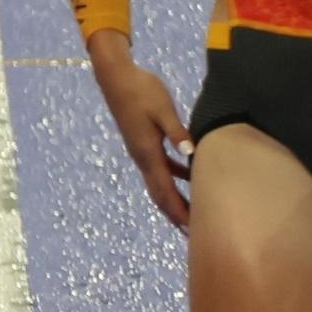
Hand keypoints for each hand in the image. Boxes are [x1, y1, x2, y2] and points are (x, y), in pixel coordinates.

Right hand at [87, 38, 192, 230]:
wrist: (117, 77)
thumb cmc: (142, 90)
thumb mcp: (163, 110)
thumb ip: (178, 133)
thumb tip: (191, 154)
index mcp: (148, 153)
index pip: (165, 190)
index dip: (178, 210)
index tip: (191, 229)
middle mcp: (143, 158)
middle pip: (161, 194)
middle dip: (176, 213)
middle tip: (195, 233)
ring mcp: (142, 151)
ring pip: (160, 183)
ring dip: (176, 199)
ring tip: (194, 214)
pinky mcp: (144, 143)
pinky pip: (161, 168)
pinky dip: (175, 178)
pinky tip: (191, 178)